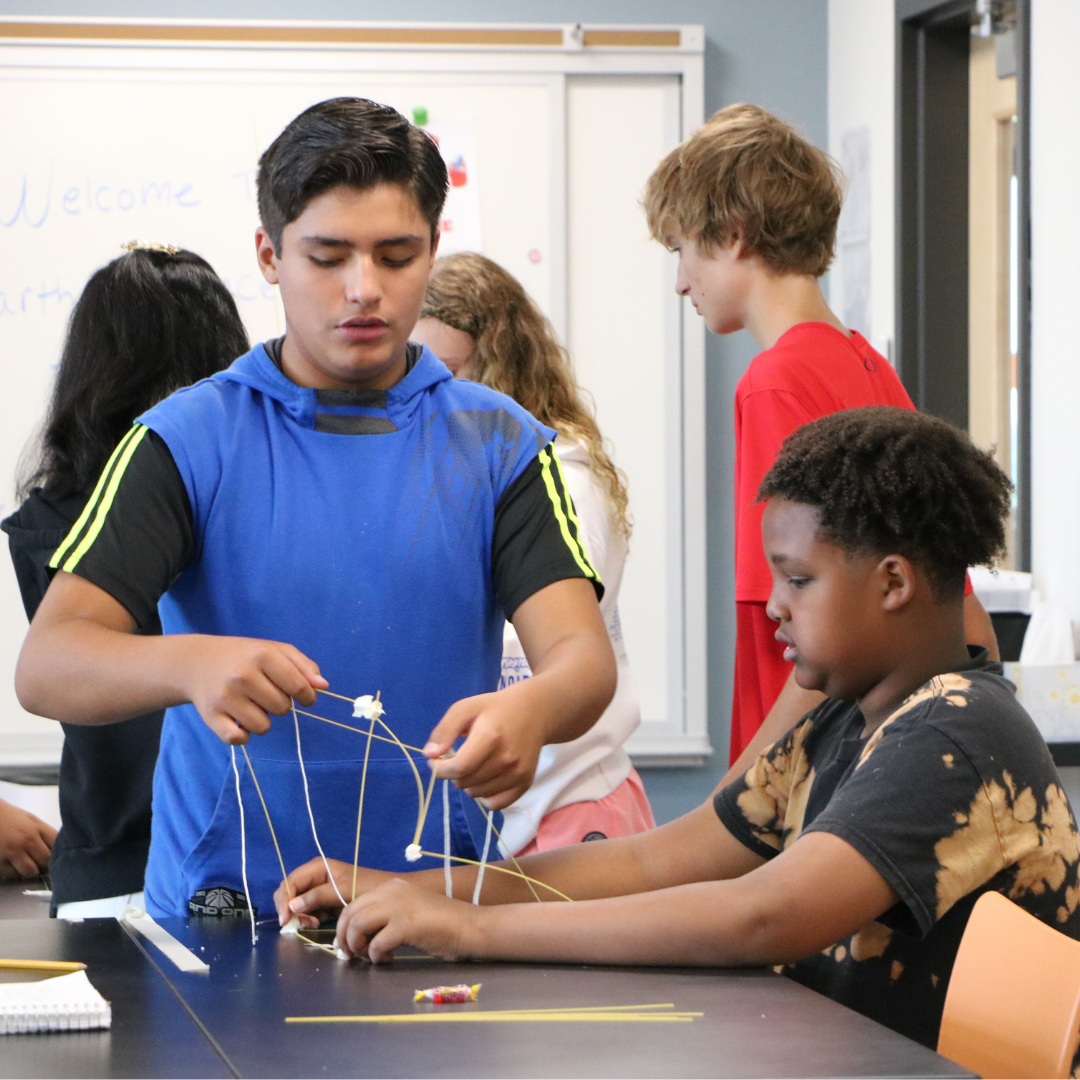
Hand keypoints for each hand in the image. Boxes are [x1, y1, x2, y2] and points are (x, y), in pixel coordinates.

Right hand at [0, 799, 55, 878]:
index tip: (57, 857)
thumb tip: (58, 849)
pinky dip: (15, 873)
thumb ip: (44, 833)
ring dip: (31, 871)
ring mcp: (11, 852)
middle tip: (42, 864)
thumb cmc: (8, 817)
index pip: (56, 845)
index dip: (59, 854)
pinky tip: (12, 865)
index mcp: (37, 828)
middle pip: (46, 861)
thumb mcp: (30, 819)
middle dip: (46, 865)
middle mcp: (26, 840)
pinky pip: (13, 875)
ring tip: (27, 864)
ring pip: (31, 872)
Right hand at [180, 636, 327, 744]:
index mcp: (262, 655)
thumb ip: (303, 666)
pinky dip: (243, 735)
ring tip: (251, 704)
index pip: (299, 686)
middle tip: (265, 693)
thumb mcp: (274, 651)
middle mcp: (242, 676)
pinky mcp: (211, 717)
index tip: (304, 697)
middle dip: (280, 704)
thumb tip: (323, 686)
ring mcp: (225, 697)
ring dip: (263, 719)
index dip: (307, 696)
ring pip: (263, 727)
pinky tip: (238, 720)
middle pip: (283, 708)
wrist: (197, 662)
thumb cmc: (244, 657)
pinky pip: (239, 739)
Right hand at [274, 856, 396, 927]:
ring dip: (299, 916)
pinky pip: (307, 911)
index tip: (286, 920)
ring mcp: (318, 889)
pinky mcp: (323, 902)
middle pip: (289, 892)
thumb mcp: (342, 890)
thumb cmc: (366, 887)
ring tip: (313, 924)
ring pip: (296, 904)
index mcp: (317, 867)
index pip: (289, 882)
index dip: (284, 900)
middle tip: (303, 923)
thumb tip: (292, 906)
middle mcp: (314, 876)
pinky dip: (307, 918)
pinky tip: (317, 923)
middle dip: (291, 909)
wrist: (386, 897)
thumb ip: (317, 897)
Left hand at [336, 877, 481, 962]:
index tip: (347, 945)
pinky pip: (376, 944)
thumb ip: (386, 916)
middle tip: (351, 956)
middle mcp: (392, 892)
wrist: (471, 927)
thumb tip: (360, 935)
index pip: (353, 904)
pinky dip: (377, 956)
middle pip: (350, 914)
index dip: (344, 927)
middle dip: (345, 938)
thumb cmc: (443, 924)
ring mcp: (399, 906)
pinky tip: (389, 959)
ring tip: (371, 957)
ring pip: (357, 926)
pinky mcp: (407, 925)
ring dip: (358, 947)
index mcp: (392, 887)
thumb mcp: (410, 911)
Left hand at [423, 685, 545, 809]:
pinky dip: (485, 796)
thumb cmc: (494, 709)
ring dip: (469, 783)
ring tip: (475, 765)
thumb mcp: (466, 708)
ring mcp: (518, 773)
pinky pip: (496, 805)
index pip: (460, 768)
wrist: (534, 711)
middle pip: (466, 782)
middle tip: (460, 757)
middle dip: (454, 773)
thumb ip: (445, 730)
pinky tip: (485, 780)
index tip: (436, 761)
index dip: (441, 769)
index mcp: (491, 736)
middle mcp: (507, 758)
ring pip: (477, 794)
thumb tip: (429, 755)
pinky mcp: (526, 783)